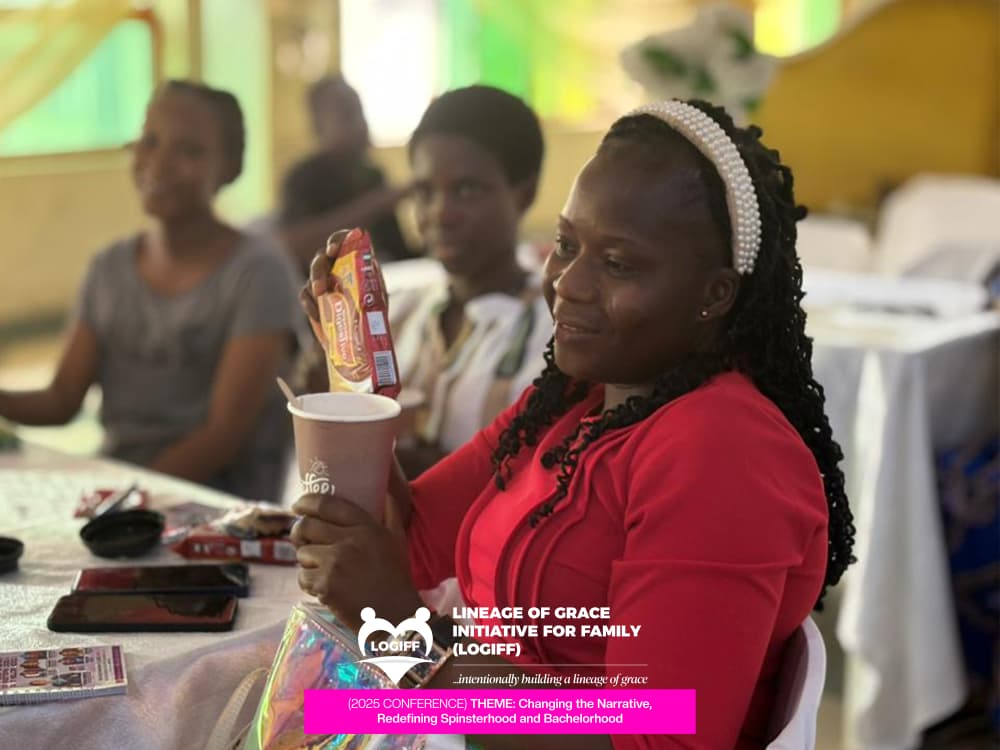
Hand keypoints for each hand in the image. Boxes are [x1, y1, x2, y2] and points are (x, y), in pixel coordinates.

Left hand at [291, 492, 422, 630]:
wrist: (394, 615)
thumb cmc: (396, 576)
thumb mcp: (397, 539)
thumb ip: (391, 512)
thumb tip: (387, 489)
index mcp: (366, 527)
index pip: (328, 505)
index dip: (307, 502)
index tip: (298, 506)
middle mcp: (349, 541)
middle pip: (307, 526)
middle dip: (299, 533)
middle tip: (302, 540)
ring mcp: (335, 563)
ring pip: (302, 553)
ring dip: (307, 562)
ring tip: (322, 570)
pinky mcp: (325, 585)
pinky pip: (303, 577)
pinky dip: (309, 583)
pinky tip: (324, 588)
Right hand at [297, 227, 391, 343]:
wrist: (359, 338)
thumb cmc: (373, 316)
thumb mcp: (378, 302)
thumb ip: (373, 291)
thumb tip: (368, 289)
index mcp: (355, 260)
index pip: (343, 240)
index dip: (337, 241)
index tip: (332, 250)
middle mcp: (337, 265)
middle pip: (322, 258)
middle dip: (319, 269)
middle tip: (321, 286)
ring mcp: (323, 280)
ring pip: (312, 274)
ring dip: (315, 284)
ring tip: (320, 296)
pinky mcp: (313, 297)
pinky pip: (305, 294)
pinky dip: (309, 303)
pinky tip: (317, 315)